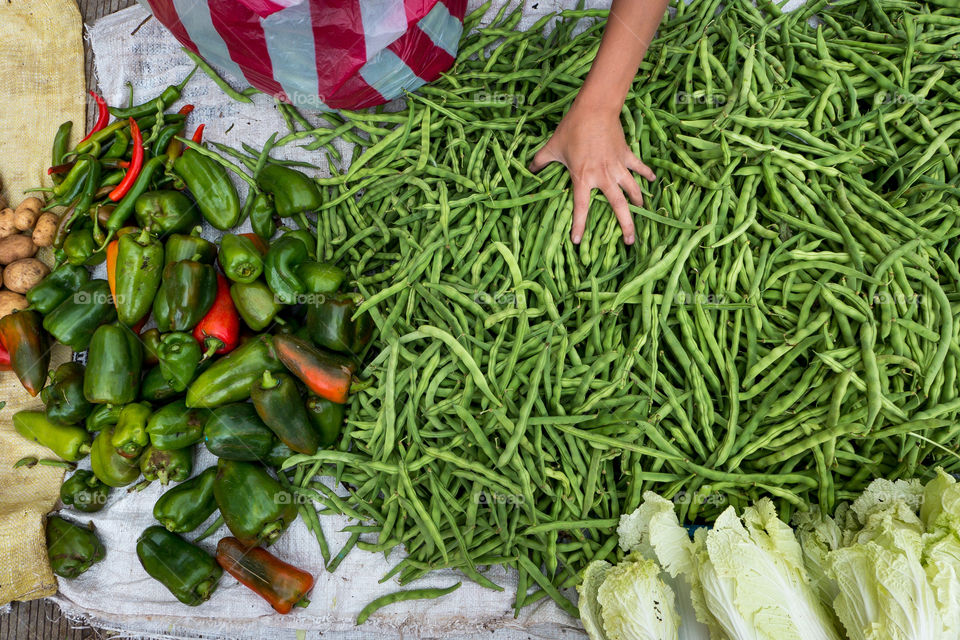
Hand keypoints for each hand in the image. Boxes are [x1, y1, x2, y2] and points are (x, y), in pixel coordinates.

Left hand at [529, 103, 655, 244]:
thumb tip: (529, 169)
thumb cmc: (572, 129)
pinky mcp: (626, 154)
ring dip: (638, 202)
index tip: (577, 241)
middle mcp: (603, 176)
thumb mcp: (552, 147)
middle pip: (618, 206)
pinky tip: (653, 180)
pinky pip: (638, 167)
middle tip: (629, 242)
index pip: (581, 207)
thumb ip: (540, 161)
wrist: (595, 109)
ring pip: (632, 189)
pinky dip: (646, 173)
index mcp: (583, 178)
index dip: (579, 225)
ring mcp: (617, 166)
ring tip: (642, 213)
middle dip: (625, 225)